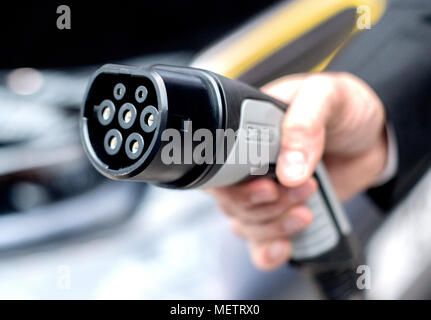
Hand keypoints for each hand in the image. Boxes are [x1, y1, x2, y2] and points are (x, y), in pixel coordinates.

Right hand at [207, 72, 387, 269]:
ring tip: (306, 210)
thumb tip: (287, 170)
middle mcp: (250, 166)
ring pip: (244, 226)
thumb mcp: (328, 97)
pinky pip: (261, 244)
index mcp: (248, 132)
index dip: (237, 186)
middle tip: (300, 189)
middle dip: (264, 206)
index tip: (269, 187)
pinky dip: (267, 252)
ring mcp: (267, 192)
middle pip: (230, 202)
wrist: (374, 136)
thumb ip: (304, 125)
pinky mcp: (283, 213)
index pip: (220, 167)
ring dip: (273, 226)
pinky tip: (284, 247)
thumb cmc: (346, 109)